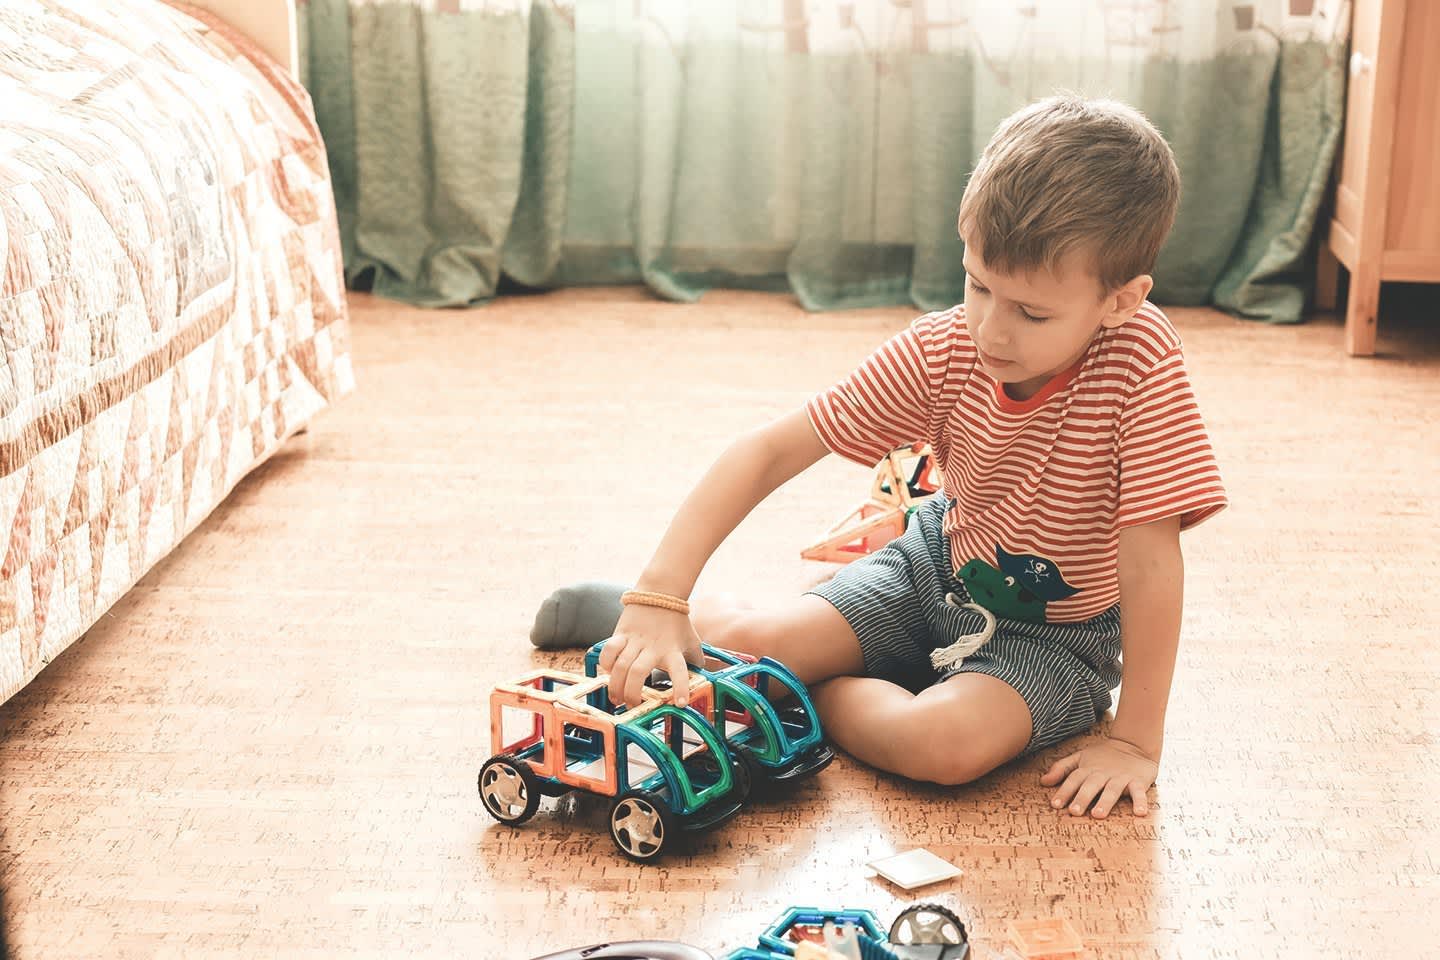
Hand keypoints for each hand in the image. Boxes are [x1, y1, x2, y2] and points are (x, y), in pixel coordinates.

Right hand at [598, 604, 702, 707]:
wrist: (660, 593)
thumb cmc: (677, 621)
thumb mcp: (692, 641)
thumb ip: (697, 660)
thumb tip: (704, 678)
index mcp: (673, 651)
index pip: (680, 671)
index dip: (681, 688)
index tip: (680, 704)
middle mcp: (653, 647)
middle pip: (639, 673)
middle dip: (632, 694)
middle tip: (631, 707)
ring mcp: (635, 640)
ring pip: (620, 666)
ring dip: (615, 686)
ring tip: (615, 699)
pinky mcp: (621, 633)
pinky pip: (608, 650)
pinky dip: (605, 663)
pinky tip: (607, 672)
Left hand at [1040, 736, 1158, 818]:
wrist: (1133, 744)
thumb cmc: (1102, 756)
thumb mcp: (1080, 758)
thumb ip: (1062, 769)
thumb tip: (1043, 781)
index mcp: (1088, 769)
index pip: (1073, 779)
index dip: (1064, 791)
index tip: (1055, 805)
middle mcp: (1103, 773)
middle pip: (1091, 785)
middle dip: (1082, 798)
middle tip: (1074, 812)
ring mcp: (1121, 777)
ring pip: (1112, 790)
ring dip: (1105, 802)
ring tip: (1098, 815)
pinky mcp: (1138, 781)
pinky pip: (1139, 792)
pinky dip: (1140, 801)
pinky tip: (1139, 813)